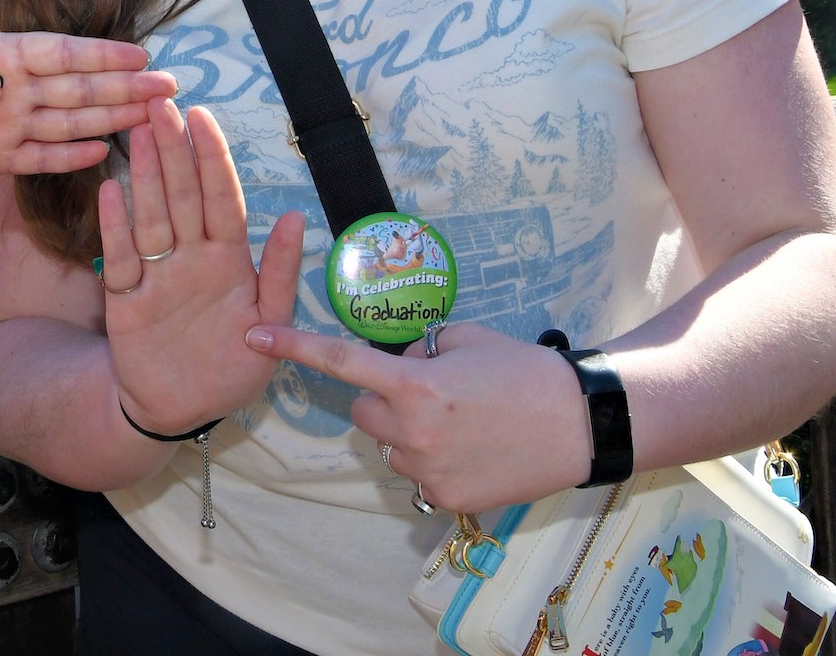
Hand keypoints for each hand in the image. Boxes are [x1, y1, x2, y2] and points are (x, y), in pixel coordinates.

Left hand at [0, 0, 175, 175]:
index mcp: (4, 52)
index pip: (60, 52)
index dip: (98, 53)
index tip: (139, 54)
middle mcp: (16, 88)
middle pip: (78, 88)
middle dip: (123, 88)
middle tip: (169, 87)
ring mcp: (10, 123)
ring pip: (69, 121)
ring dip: (109, 118)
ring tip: (151, 117)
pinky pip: (39, 158)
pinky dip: (68, 157)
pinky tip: (104, 154)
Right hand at [102, 99, 306, 437]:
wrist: (182, 409)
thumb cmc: (232, 367)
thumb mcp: (271, 326)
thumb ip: (282, 274)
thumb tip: (297, 216)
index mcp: (230, 259)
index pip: (223, 199)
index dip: (213, 158)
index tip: (202, 117)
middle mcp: (191, 256)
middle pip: (183, 195)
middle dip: (173, 150)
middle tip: (160, 106)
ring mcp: (158, 273)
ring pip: (152, 215)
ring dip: (146, 175)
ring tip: (136, 133)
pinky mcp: (127, 297)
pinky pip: (122, 256)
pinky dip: (115, 225)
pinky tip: (111, 189)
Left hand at [242, 320, 591, 511]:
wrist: (581, 422)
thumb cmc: (525, 372)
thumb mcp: (468, 339)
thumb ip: (422, 351)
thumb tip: (401, 363)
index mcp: (416, 385)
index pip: (341, 362)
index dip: (293, 346)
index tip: (254, 336)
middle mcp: (413, 431)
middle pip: (364, 411)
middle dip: (385, 398)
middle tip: (431, 391)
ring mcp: (428, 470)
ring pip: (390, 445)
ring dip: (410, 432)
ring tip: (462, 422)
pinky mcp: (447, 498)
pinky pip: (419, 473)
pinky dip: (436, 460)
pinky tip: (473, 449)